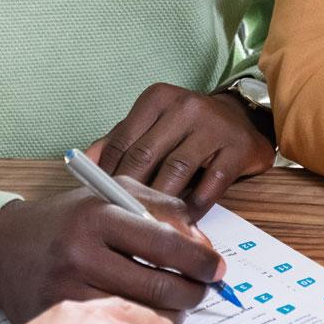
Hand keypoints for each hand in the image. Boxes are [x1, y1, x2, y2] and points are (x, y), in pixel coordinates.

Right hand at [0, 180, 225, 323]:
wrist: (3, 247)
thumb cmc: (67, 220)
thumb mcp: (112, 196)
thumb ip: (163, 210)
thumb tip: (204, 246)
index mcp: (98, 215)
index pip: (166, 243)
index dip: (201, 261)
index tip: (217, 269)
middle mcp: (81, 253)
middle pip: (160, 286)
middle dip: (193, 293)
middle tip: (202, 291)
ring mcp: (68, 291)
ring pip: (142, 318)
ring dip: (171, 316)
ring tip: (174, 303)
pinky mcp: (60, 321)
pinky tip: (146, 323)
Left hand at [90, 82, 273, 213]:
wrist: (241, 118)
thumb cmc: (186, 126)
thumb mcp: (152, 124)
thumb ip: (118, 140)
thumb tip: (82, 163)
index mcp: (157, 99)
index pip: (123, 141)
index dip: (107, 174)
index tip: (99, 201)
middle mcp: (185, 107)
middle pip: (146, 156)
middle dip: (130, 191)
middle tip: (119, 219)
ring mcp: (214, 126)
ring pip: (177, 171)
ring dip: (160, 202)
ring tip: (148, 225)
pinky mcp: (237, 148)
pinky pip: (211, 184)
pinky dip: (194, 206)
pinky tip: (184, 220)